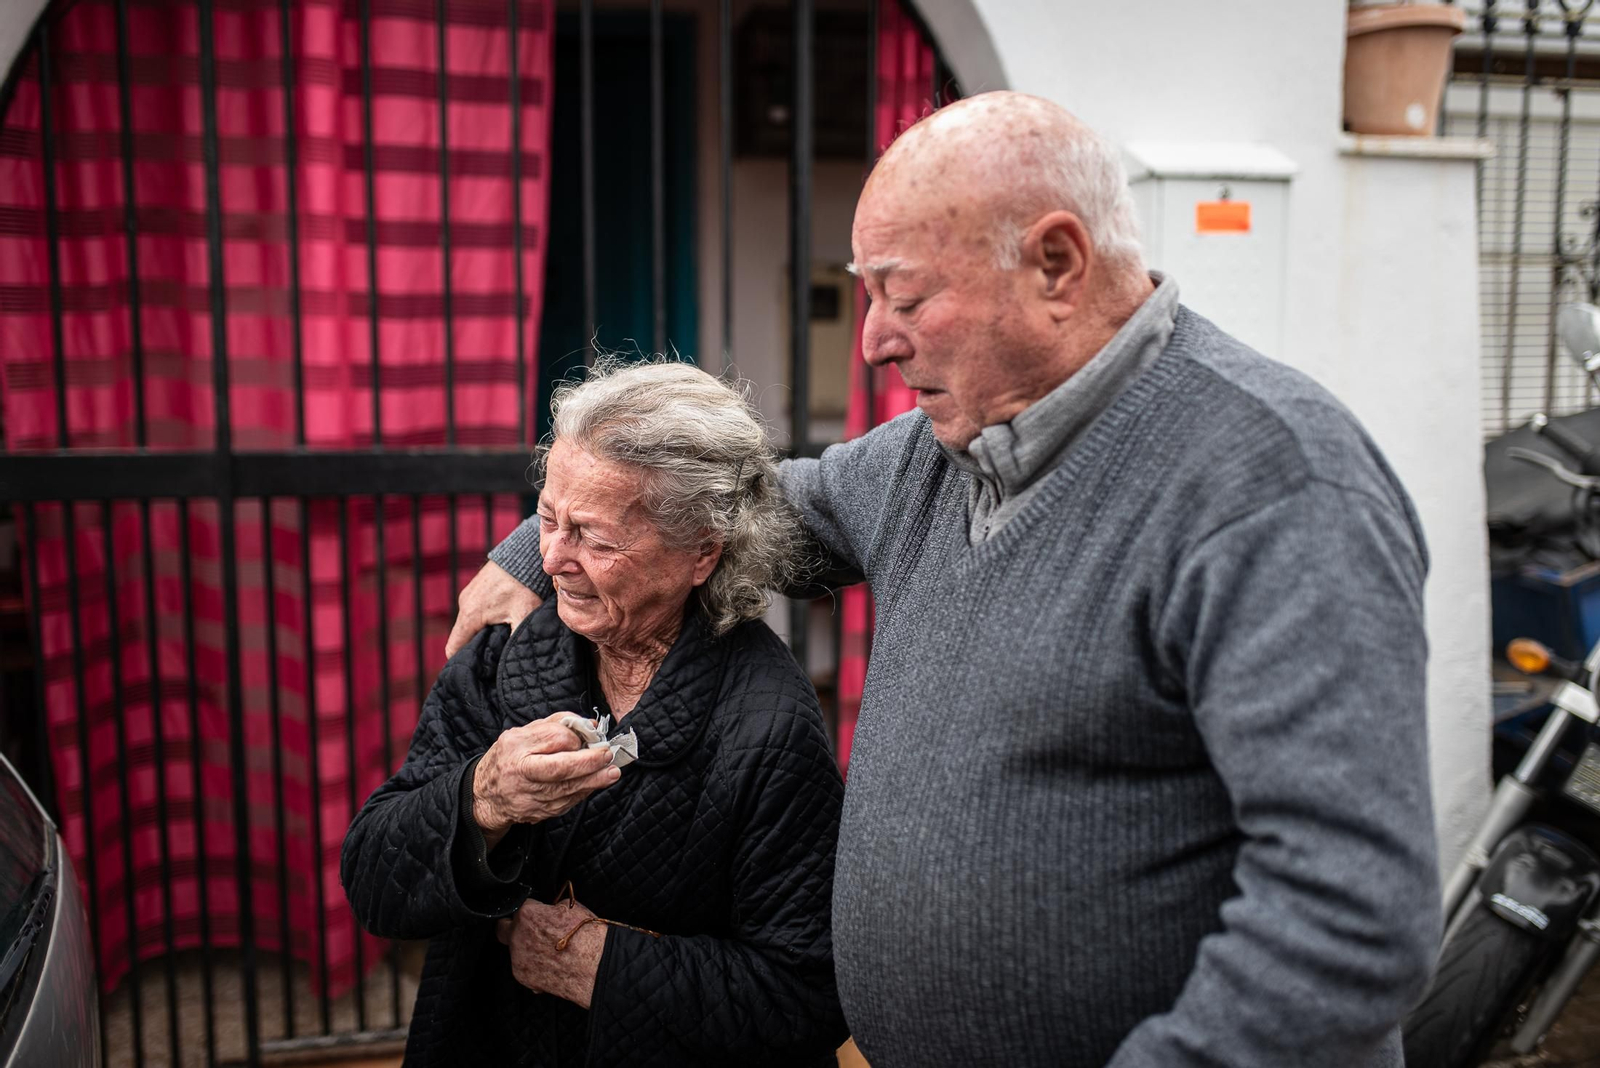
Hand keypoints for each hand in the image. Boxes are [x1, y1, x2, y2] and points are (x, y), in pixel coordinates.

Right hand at [447, 560, 541, 658]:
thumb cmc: (525, 584)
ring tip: (501, 641)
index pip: (453, 649)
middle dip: (475, 651)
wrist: (524, 553)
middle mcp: (464, 604)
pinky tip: (501, 622)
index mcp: (470, 615)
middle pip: (461, 638)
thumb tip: (515, 663)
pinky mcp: (476, 588)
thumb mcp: (524, 615)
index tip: (478, 672)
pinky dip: (483, 620)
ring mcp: (469, 594)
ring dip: (481, 634)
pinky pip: (474, 611)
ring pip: (468, 625)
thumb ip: (516, 640)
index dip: (463, 663)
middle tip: (494, 660)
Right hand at [473, 714, 619, 845]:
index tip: (586, 735)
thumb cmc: (508, 758)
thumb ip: (554, 725)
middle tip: (607, 755)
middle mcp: (521, 772)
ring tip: (612, 772)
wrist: (485, 795)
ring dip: (594, 780)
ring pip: (567, 788)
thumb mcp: (522, 733)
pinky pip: (567, 802)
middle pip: (560, 768)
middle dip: (588, 762)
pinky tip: (595, 783)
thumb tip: (587, 725)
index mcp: (516, 747)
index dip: (573, 737)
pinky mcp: (539, 812)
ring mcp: (529, 796)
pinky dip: (583, 792)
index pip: (552, 739)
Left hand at [497, 897, 606, 1007]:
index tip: (538, 914)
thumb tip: (549, 911)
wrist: (594, 966)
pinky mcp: (523, 977)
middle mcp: (517, 937)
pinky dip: (534, 967)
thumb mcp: (571, 908)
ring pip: (515, 951)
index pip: (521, 905)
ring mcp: (518, 959)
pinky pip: (523, 968)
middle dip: (513, 928)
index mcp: (527, 915)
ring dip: (527, 950)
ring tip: (550, 953)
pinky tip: (552, 966)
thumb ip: (550, 909)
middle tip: (530, 931)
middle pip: (503, 929)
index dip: (532, 909)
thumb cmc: (586, 936)